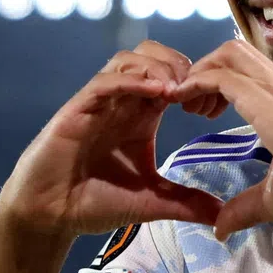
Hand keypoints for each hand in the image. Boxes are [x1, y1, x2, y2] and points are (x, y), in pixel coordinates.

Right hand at [0, 40, 226, 235]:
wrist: (50, 215)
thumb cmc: (96, 202)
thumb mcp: (153, 202)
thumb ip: (187, 203)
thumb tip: (222, 217)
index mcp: (142, 114)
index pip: (172, 76)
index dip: (196, 81)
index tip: (213, 105)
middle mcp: (122, 102)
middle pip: (152, 55)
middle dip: (180, 64)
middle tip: (197, 91)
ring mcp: (99, 103)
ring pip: (129, 59)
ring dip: (158, 67)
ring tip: (178, 92)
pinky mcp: (77, 110)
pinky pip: (105, 82)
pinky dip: (132, 81)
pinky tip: (157, 92)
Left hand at [169, 40, 272, 238]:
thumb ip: (246, 207)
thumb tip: (222, 228)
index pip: (246, 70)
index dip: (216, 83)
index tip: (203, 113)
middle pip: (234, 50)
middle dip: (204, 69)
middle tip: (192, 106)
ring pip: (229, 53)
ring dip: (200, 72)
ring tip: (187, 105)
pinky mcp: (269, 103)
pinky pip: (223, 76)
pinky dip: (196, 83)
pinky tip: (184, 103)